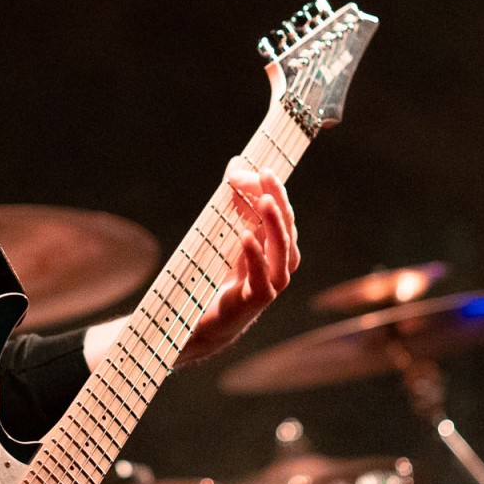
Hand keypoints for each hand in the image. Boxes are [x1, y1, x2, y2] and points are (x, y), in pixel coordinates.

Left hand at [178, 159, 298, 364]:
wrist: (197, 320)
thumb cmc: (214, 275)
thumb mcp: (222, 232)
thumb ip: (231, 199)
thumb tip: (237, 163)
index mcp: (273, 247)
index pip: (282, 215)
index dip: (275, 192)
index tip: (263, 169)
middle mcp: (278, 265)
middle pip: (287, 230)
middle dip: (278, 200)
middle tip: (267, 175)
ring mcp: (270, 284)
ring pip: (283, 252)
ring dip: (275, 225)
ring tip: (264, 200)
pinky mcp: (254, 301)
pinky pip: (262, 279)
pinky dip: (256, 257)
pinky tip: (246, 236)